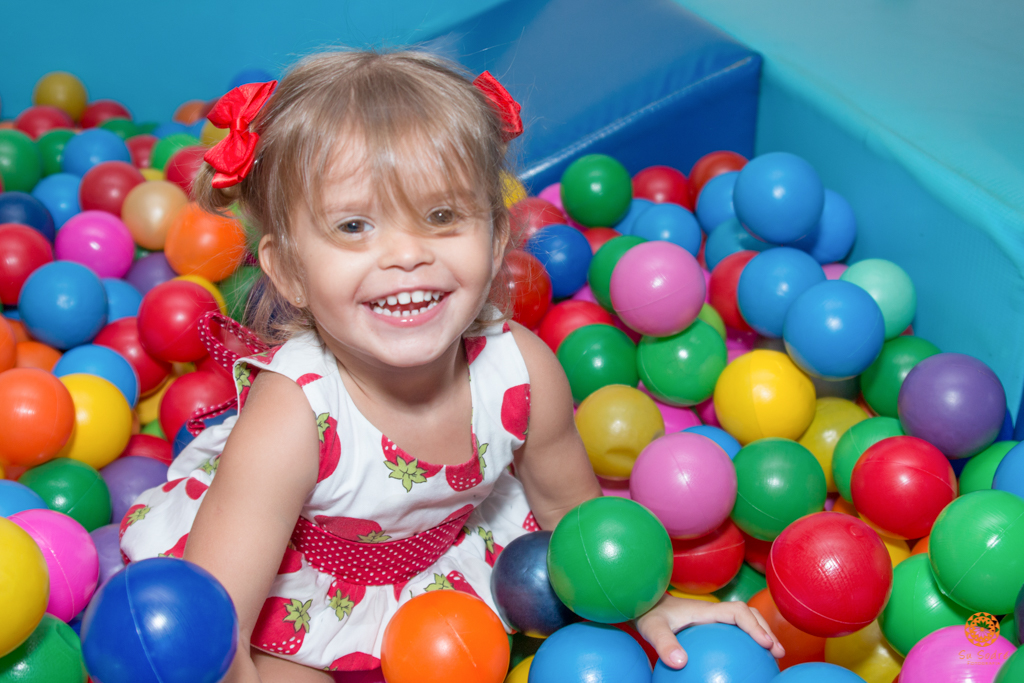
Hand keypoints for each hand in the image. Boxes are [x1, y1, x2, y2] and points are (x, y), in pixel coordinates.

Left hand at [634, 595, 784, 668]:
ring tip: (771, 657)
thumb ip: (664, 644)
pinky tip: (743, 664)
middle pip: (748, 615)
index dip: (754, 625)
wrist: (643, 604)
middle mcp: (713, 612)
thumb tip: (680, 662)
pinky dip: (744, 643)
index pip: (737, 612)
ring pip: (744, 622)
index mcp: (705, 610)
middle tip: (778, 653)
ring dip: (760, 635)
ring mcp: (712, 619)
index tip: (765, 643)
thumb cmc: (648, 615)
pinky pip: (732, 633)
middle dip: (766, 631)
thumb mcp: (652, 630)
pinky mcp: (709, 626)